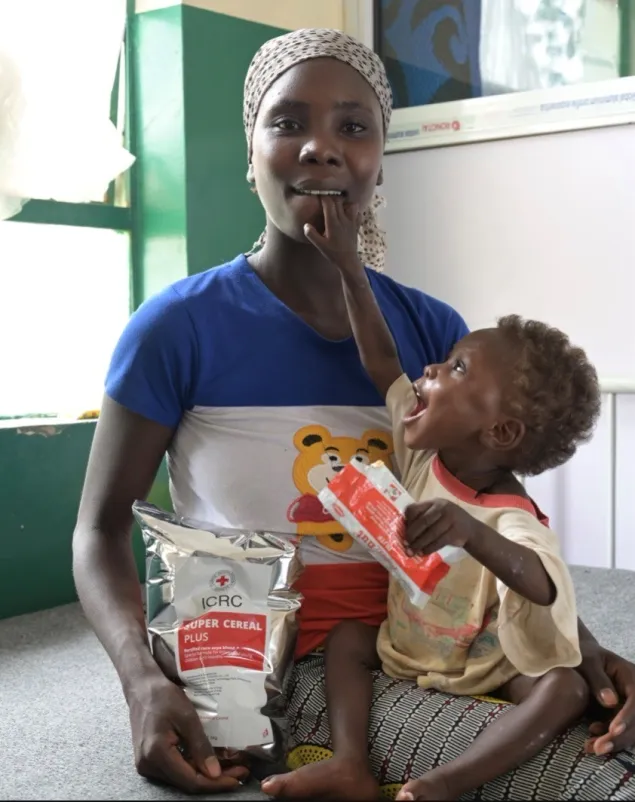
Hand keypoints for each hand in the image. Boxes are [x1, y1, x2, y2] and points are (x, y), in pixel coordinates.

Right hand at [128, 673, 249, 792]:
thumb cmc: (164, 697)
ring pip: (181, 779)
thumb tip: (215, 773)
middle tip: (239, 773)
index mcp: (156, 754)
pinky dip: (193, 769)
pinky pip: (175, 770)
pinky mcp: (149, 761)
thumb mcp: (187, 717)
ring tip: (229, 768)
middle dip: (214, 781)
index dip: (215, 784)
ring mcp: (146, 765)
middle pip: (186, 783)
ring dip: (205, 776)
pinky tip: (209, 763)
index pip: (190, 781)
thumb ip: (200, 746)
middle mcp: (148, 766)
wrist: (142, 688)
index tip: (237, 779)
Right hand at [304, 197, 362, 275]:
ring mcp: (352, 222)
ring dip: (344, 203)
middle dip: (331, 197)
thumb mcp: (320, 245)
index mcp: (333, 222)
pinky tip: (348, 214)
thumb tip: (306, 225)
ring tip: (338, 206)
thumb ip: (311, 234)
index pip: (328, 202)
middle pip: (338, 200)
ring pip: (351, 204)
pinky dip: (353, 211)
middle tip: (325, 200)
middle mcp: (343, 219)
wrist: (348, 261)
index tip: (318, 197)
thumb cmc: (333, 253)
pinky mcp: (357, 226)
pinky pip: (358, 213)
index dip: (323, 197)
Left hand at [404, 499, 477, 555]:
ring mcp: (450, 519)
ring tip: (411, 552)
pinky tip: (423, 553)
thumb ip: (424, 517)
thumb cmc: (449, 522)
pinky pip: (439, 541)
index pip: (415, 508)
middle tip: (405, 544)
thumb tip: (405, 531)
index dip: (407, 520)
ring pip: (430, 533)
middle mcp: (442, 507)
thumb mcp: (438, 514)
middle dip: (412, 534)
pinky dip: (429, 548)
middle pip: (423, 521)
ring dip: (419, 544)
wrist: (472, 530)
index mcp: (434, 502)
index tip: (402, 530)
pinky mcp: (456, 532)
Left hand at [577, 643, 634, 754]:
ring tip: (592, 748)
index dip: (627, 716)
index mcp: (631, 676)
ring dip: (615, 742)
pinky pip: (622, 732)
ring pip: (631, 730)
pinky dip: (609, 740)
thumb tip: (610, 701)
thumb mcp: (586, 661)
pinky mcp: (622, 716)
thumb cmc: (582, 655)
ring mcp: (630, 706)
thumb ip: (597, 679)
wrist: (579, 658)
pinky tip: (592, 742)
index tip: (614, 730)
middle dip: (620, 736)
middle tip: (599, 748)